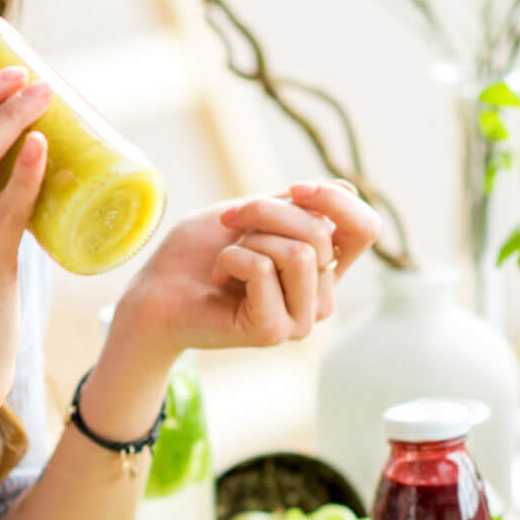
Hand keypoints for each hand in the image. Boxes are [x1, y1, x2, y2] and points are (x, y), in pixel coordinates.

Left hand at [113, 178, 380, 359]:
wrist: (155, 289)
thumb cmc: (198, 253)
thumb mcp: (250, 215)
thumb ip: (296, 207)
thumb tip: (347, 190)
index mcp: (322, 266)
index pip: (364, 229)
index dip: (337, 201)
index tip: (296, 188)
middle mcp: (319, 296)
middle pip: (320, 231)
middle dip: (265, 212)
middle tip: (229, 223)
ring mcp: (300, 319)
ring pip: (300, 252)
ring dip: (248, 240)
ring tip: (226, 259)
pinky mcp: (274, 331)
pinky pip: (265, 269)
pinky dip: (231, 259)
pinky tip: (218, 279)